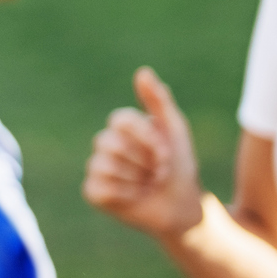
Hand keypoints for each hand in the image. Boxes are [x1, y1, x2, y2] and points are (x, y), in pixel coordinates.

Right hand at [84, 68, 203, 242]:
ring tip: (147, 184)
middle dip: (143, 161)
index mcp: (122, 127)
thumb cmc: (180, 167)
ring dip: (137, 179)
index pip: (120, 120)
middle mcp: (105, 144)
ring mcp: (97, 167)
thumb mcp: (175, 130)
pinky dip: (125, 195)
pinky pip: (101, 188)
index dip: (146, 138)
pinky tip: (135, 198)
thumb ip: (158, 100)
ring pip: (105, 166)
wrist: (184, 206)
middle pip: (111, 143)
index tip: (166, 152)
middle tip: (159, 172)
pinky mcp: (93, 191)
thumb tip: (142, 71)